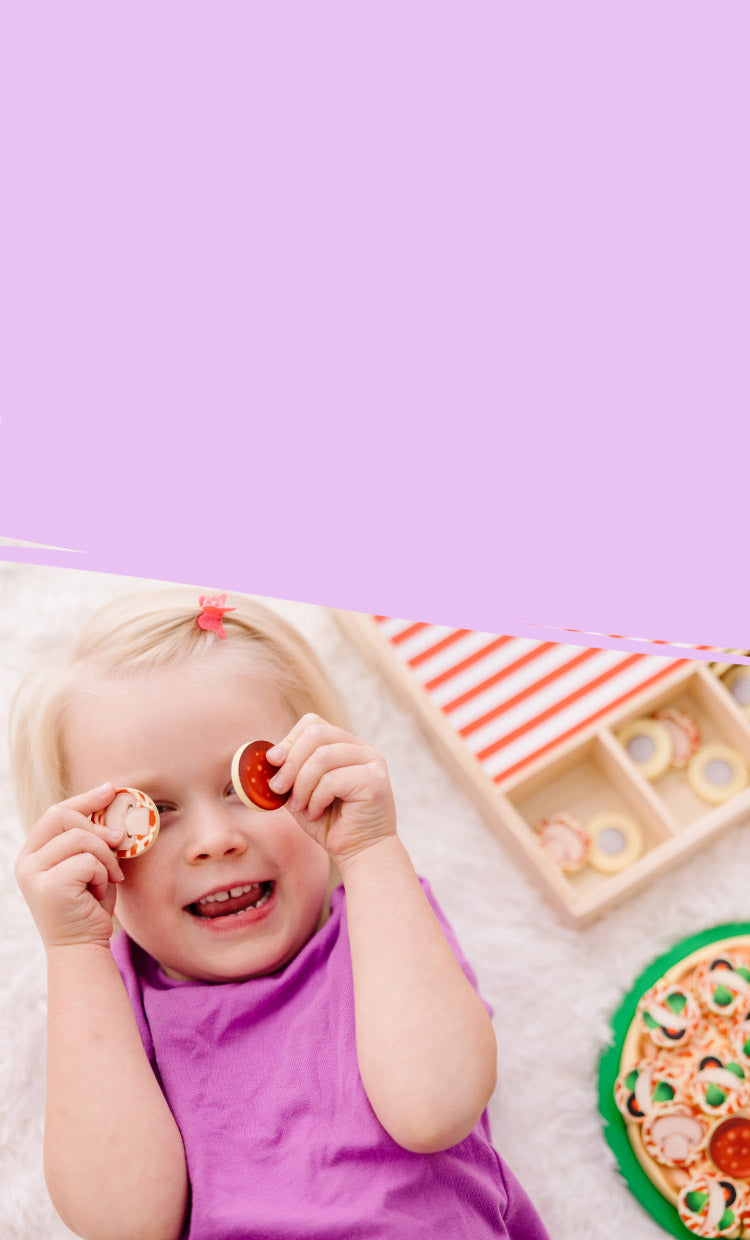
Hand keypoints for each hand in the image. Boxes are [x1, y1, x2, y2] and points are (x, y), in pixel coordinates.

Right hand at [15, 784, 125, 949]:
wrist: (83, 947)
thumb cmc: (89, 905)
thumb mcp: (91, 864)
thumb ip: (93, 837)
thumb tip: (109, 800)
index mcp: (34, 852)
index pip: (57, 812)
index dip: (85, 799)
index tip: (110, 790)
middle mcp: (26, 861)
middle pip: (63, 816)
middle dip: (98, 827)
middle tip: (119, 843)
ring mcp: (33, 874)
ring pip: (81, 838)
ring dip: (105, 857)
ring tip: (107, 879)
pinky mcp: (47, 886)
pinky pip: (87, 861)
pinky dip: (102, 874)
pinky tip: (98, 893)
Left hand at [266, 715, 396, 869]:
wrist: (358, 853)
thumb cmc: (329, 823)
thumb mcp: (300, 792)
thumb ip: (288, 772)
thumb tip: (269, 755)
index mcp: (345, 745)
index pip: (313, 724)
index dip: (289, 741)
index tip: (273, 763)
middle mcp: (362, 749)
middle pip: (317, 735)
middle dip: (291, 763)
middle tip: (279, 789)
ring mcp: (373, 761)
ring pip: (322, 757)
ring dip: (302, 786)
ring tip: (299, 807)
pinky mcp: (376, 780)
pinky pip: (332, 780)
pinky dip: (315, 799)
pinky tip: (315, 813)